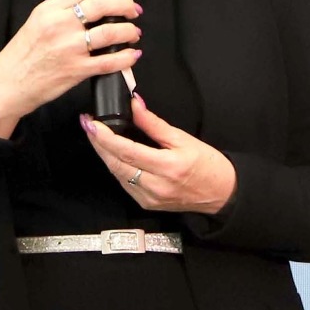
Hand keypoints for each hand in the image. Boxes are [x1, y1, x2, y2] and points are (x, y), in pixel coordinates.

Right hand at [0, 0, 142, 138]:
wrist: (7, 84)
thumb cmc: (22, 54)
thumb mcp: (38, 21)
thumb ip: (63, 9)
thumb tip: (95, 0)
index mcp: (50, 9)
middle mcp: (60, 25)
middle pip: (102, 5)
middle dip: (126, 4)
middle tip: (134, 9)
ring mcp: (69, 48)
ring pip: (110, 32)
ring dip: (129, 31)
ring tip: (133, 32)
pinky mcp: (75, 71)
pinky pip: (109, 62)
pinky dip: (126, 58)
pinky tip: (132, 55)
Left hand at [83, 95, 236, 214]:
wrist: (221, 193)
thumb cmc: (208, 165)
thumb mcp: (183, 139)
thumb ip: (154, 124)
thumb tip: (135, 105)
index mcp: (167, 167)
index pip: (127, 151)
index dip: (105, 137)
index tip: (92, 123)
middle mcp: (155, 186)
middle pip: (116, 163)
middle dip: (98, 143)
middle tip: (87, 124)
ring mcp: (149, 198)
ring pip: (117, 174)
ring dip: (104, 154)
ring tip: (96, 135)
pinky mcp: (146, 203)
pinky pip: (124, 183)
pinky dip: (116, 166)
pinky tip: (112, 153)